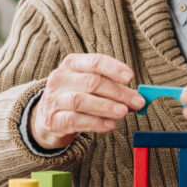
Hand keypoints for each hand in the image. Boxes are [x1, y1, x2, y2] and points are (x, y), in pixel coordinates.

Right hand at [29, 53, 144, 149]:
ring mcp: (54, 99)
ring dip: (106, 107)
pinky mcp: (53, 120)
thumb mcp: (91, 86)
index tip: (130, 77)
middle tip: (137, 102)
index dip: (113, 68)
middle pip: (91, 82)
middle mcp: (60, 78)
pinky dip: (95, 123)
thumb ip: (113, 89)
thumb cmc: (76, 96)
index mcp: (72, 64)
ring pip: (81, 100)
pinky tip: (110, 125)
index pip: (94, 61)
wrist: (48, 116)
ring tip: (123, 112)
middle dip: (117, 92)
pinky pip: (75, 121)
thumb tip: (137, 97)